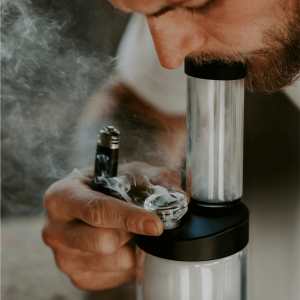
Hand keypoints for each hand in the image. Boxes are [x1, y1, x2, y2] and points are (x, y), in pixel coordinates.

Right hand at [42, 162, 188, 289]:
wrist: (93, 200)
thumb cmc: (109, 184)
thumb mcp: (131, 171)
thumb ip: (157, 178)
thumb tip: (180, 198)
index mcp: (62, 196)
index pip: (96, 210)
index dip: (128, 218)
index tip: (156, 225)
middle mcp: (55, 228)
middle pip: (104, 241)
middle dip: (132, 233)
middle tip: (142, 223)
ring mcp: (63, 256)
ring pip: (114, 262)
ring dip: (133, 248)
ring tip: (131, 232)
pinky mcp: (77, 276)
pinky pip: (114, 277)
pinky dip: (128, 263)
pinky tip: (124, 245)